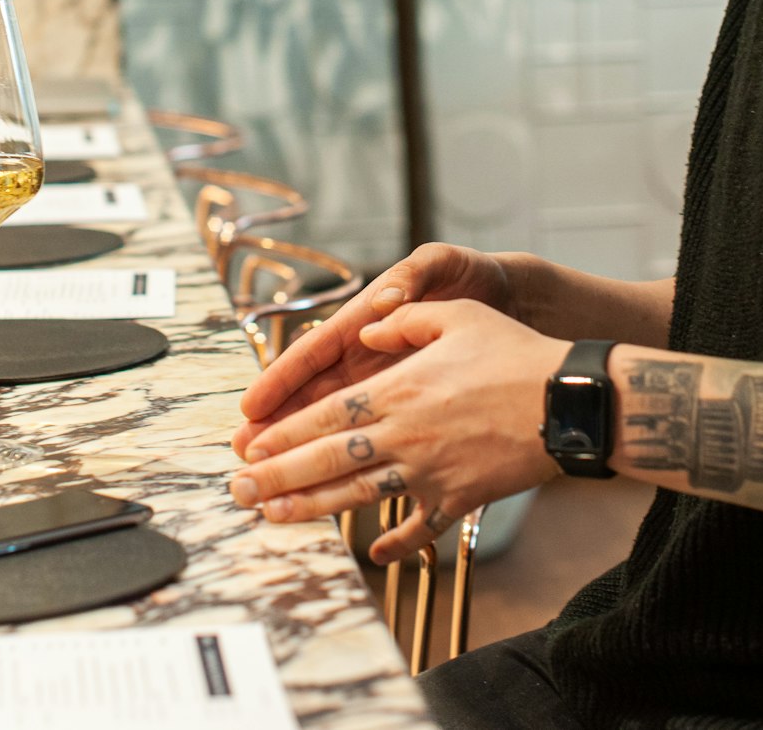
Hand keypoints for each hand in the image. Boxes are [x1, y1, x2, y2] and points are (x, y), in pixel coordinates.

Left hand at [229, 299, 568, 562]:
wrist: (570, 403)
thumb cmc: (515, 353)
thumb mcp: (456, 315)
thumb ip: (406, 321)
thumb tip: (370, 323)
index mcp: (399, 389)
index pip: (325, 416)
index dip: (283, 433)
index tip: (249, 447)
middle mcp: (405, 435)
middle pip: (327, 460)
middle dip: (276, 477)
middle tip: (237, 489)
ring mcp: (429, 473)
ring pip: (356, 496)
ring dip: (310, 508)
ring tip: (271, 516)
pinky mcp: (458, 498)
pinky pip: (418, 526)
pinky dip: (394, 542)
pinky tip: (372, 554)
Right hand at [232, 244, 514, 459]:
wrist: (517, 299)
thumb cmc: (471, 277)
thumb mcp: (440, 265)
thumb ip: (411, 278)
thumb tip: (383, 301)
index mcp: (368, 323)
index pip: (316, 354)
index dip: (282, 380)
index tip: (251, 406)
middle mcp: (372, 359)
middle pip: (318, 398)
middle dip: (282, 426)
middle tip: (245, 455)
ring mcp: (391, 388)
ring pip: (341, 426)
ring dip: (308, 452)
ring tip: (274, 482)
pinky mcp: (418, 411)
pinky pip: (383, 440)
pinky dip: (362, 465)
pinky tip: (339, 495)